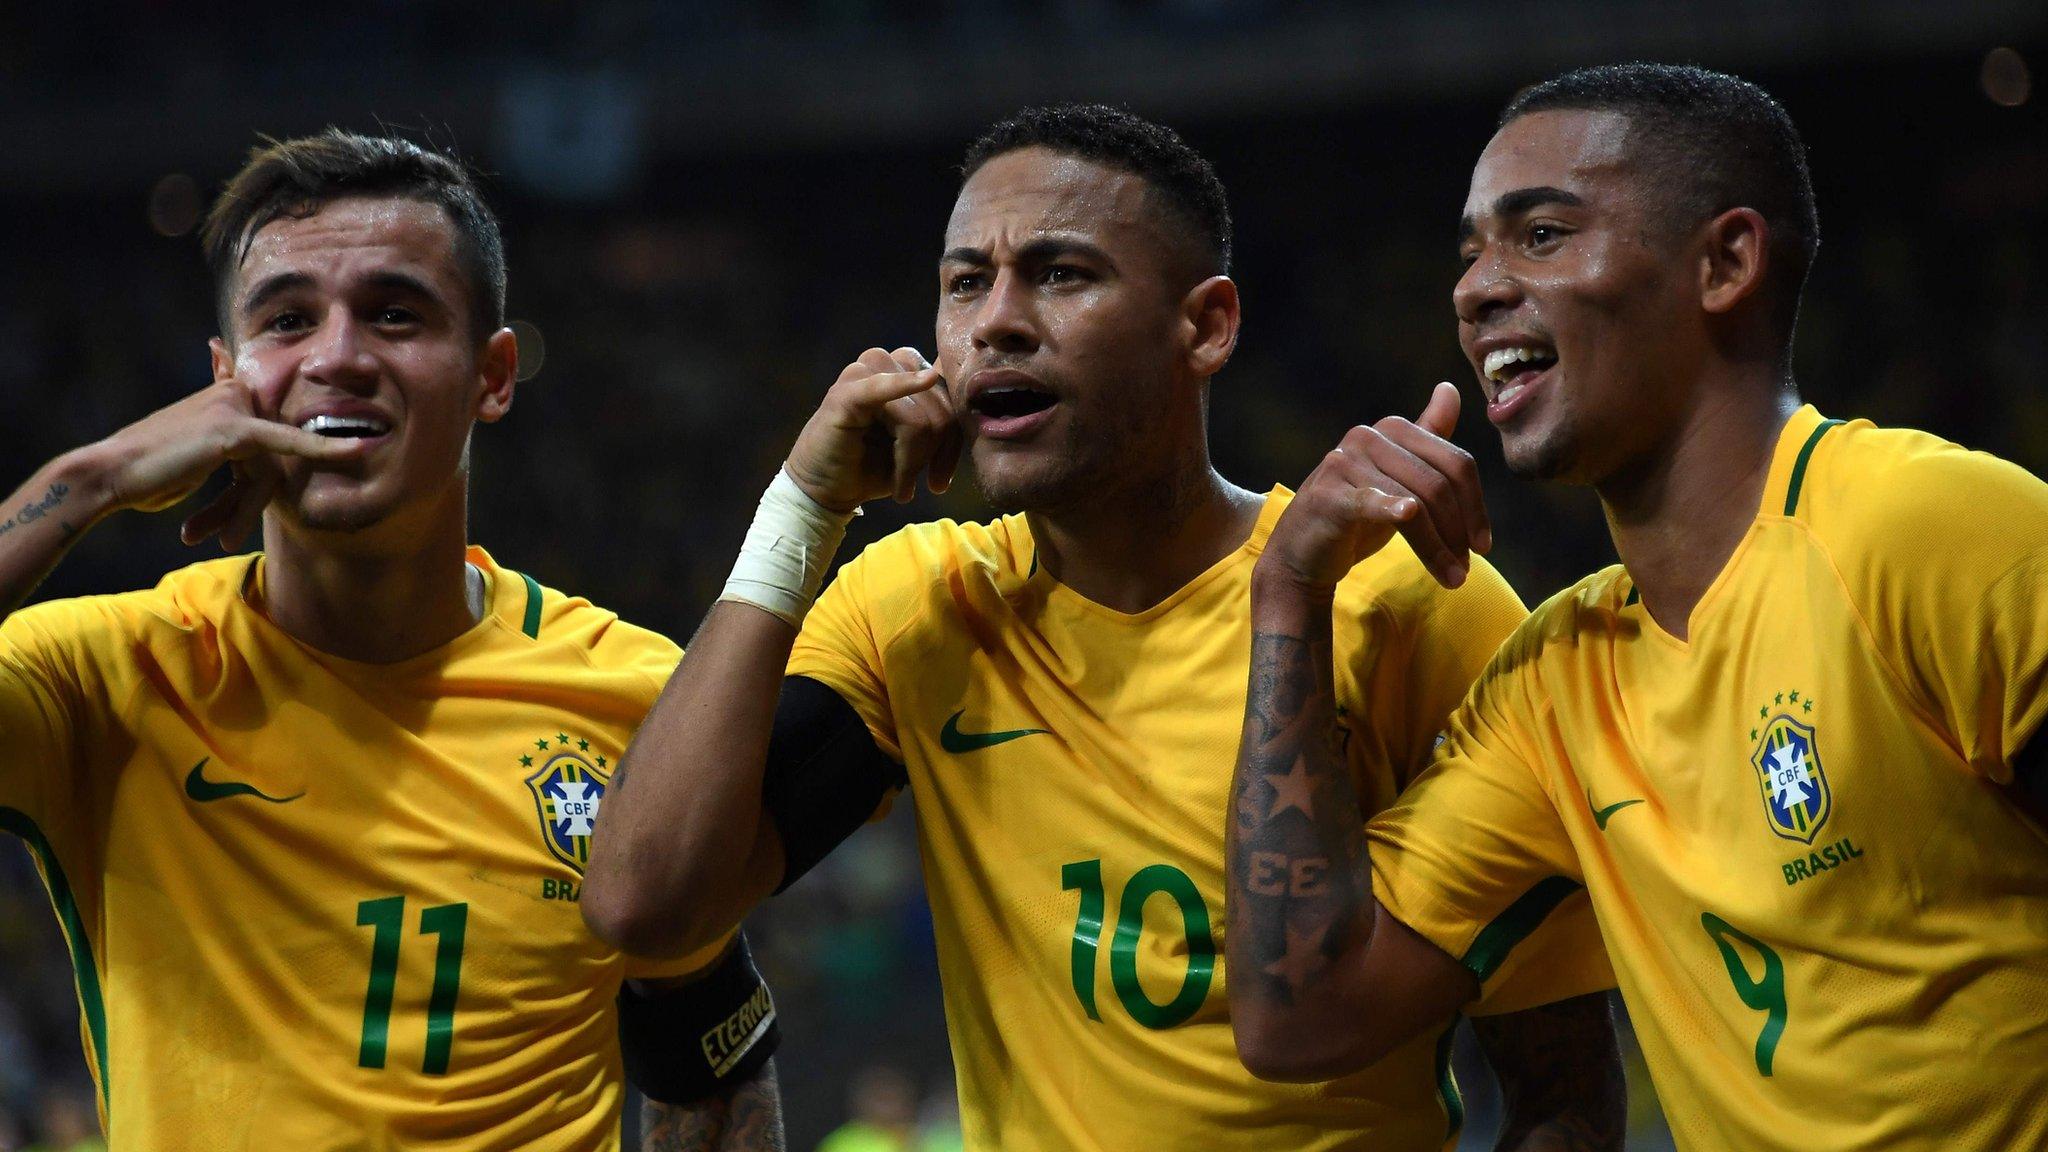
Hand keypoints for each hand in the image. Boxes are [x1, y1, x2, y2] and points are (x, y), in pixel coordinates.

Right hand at [87, 377, 368, 548]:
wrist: (110, 474)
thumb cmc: (147, 474)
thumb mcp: (192, 460)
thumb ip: (230, 453)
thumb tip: (249, 462)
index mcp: (224, 395)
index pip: (272, 428)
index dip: (279, 454)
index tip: (308, 439)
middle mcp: (232, 395)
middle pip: (272, 457)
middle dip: (246, 504)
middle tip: (217, 536)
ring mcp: (234, 409)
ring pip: (267, 470)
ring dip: (240, 511)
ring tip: (215, 538)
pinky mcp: (236, 430)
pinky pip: (289, 444)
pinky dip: (324, 450)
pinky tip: (360, 452)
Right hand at [784, 347, 960, 512]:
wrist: (825, 491)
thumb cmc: (871, 467)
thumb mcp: (917, 444)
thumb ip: (942, 417)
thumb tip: (978, 393)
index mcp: (903, 369)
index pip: (950, 394)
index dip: (953, 440)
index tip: (940, 480)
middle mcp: (884, 363)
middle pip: (940, 408)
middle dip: (935, 456)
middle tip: (920, 486)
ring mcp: (862, 375)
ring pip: (920, 417)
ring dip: (914, 459)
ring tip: (902, 484)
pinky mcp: (845, 393)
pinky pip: (882, 388)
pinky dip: (901, 387)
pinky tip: (922, 384)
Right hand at [1259, 382, 1491, 593]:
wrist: (1302, 550)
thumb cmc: (1356, 514)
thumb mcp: (1397, 476)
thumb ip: (1426, 435)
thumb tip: (1449, 388)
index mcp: (1392, 430)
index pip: (1455, 463)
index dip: (1476, 506)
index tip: (1483, 544)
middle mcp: (1367, 437)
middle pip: (1437, 484)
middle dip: (1458, 531)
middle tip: (1466, 570)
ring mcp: (1344, 463)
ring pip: (1414, 503)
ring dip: (1437, 548)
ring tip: (1453, 578)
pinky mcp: (1328, 494)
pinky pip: (1370, 501)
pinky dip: (1391, 508)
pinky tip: (1407, 514)